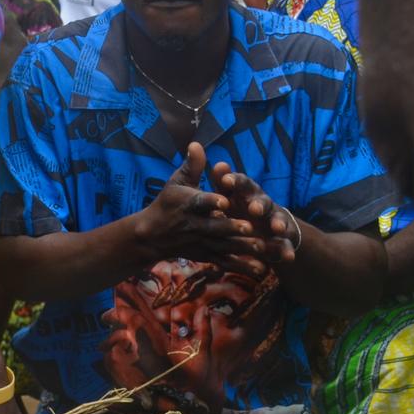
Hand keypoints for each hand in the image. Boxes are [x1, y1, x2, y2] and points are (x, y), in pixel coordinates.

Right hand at [130, 143, 262, 268]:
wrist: (152, 235)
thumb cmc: (167, 204)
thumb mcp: (176, 182)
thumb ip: (192, 166)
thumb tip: (197, 144)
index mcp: (188, 204)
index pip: (200, 202)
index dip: (212, 201)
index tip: (225, 200)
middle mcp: (194, 224)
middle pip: (214, 227)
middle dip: (231, 228)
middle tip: (250, 227)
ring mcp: (201, 242)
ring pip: (223, 246)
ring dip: (242, 248)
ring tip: (261, 248)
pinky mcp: (206, 255)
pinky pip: (226, 262)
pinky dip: (242, 266)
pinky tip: (260, 269)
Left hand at [210, 162, 298, 265]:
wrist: (264, 228)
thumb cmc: (239, 207)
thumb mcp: (227, 195)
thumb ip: (220, 181)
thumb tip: (212, 158)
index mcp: (247, 193)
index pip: (242, 183)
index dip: (235, 181)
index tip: (225, 181)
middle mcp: (263, 204)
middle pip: (263, 201)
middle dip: (259, 204)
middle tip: (254, 209)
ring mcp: (275, 221)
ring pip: (278, 220)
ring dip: (278, 223)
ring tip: (277, 229)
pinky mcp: (284, 239)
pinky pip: (286, 245)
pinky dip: (287, 250)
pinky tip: (288, 257)